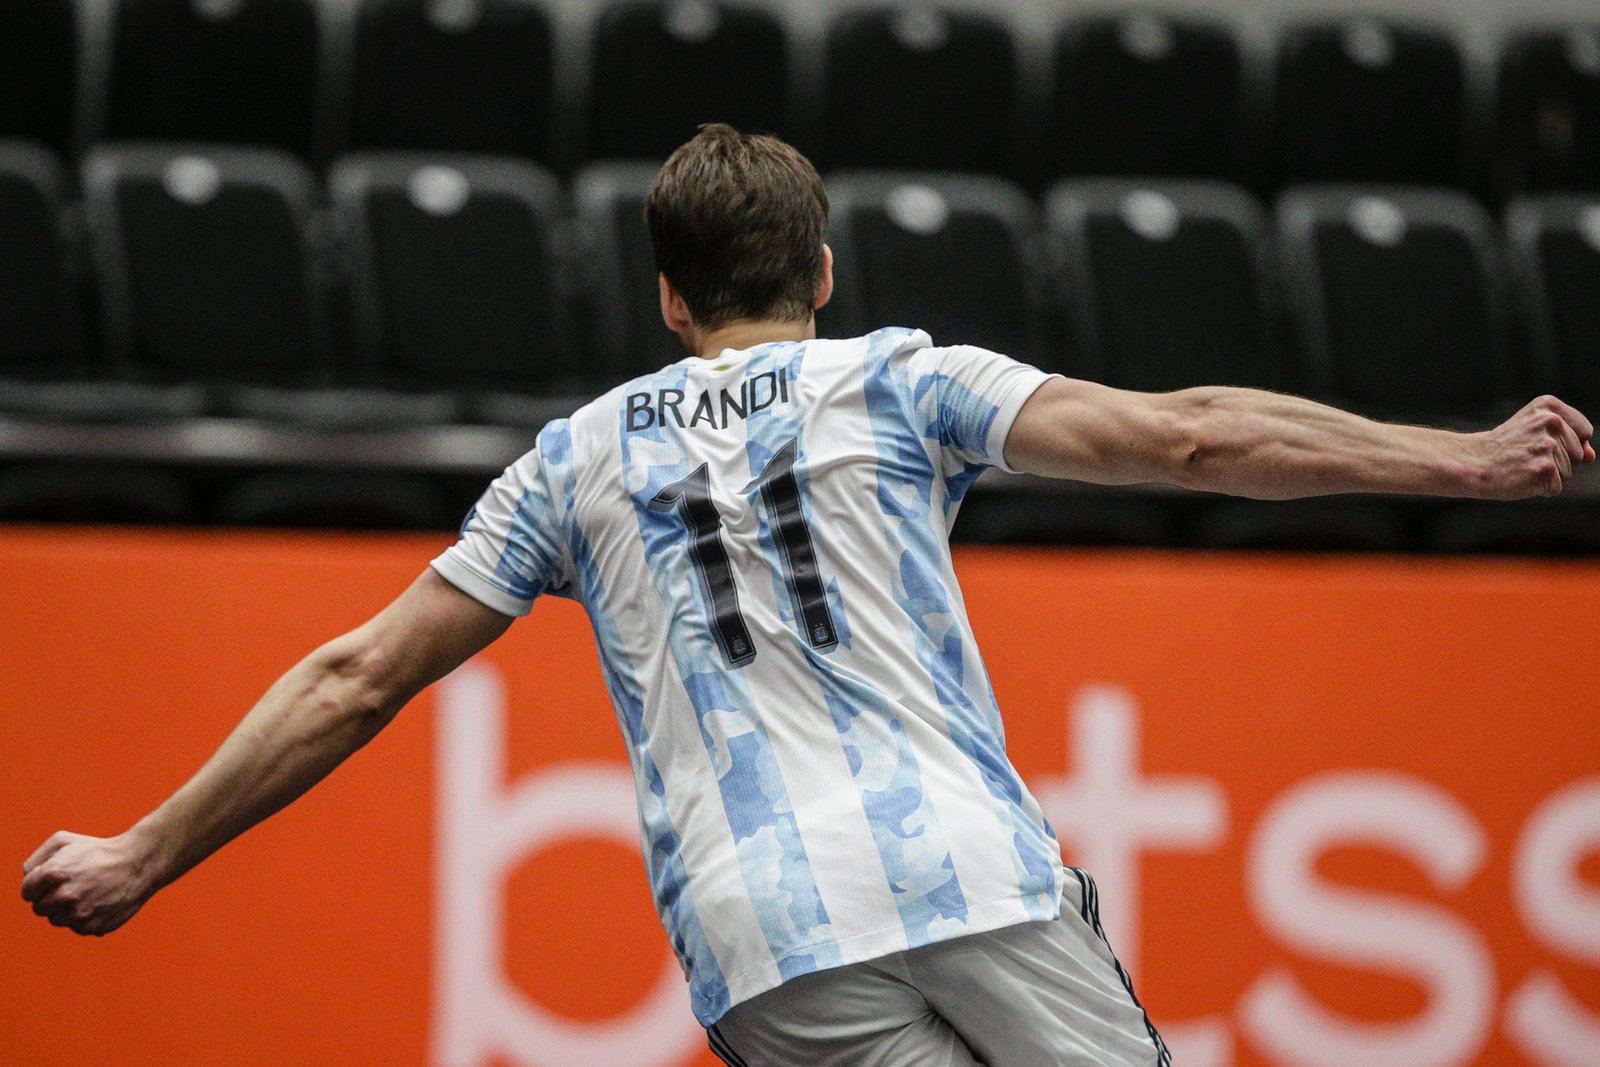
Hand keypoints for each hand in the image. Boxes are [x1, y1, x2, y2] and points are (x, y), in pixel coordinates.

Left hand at [21, 830, 158, 935]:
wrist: (139, 863)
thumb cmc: (101, 850)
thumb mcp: (65, 840)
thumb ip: (37, 858)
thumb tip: (28, 877)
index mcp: (53, 873)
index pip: (27, 892)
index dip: (38, 885)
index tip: (53, 880)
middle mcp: (64, 896)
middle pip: (40, 908)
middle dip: (51, 898)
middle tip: (71, 885)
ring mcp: (79, 914)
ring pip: (57, 920)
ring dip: (66, 909)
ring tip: (86, 893)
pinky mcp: (93, 927)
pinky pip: (77, 927)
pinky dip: (84, 917)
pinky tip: (97, 902)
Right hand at [1472, 396, 1594, 499]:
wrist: (1470, 462)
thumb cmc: (1502, 448)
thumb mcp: (1533, 430)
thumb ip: (1570, 439)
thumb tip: (1590, 456)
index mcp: (1548, 406)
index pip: (1584, 431)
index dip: (1566, 443)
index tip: (1537, 442)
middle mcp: (1551, 422)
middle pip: (1577, 453)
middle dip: (1556, 460)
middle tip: (1523, 455)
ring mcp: (1547, 446)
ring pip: (1568, 472)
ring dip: (1547, 474)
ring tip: (1520, 465)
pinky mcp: (1544, 469)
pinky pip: (1556, 487)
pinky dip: (1539, 488)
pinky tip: (1520, 477)